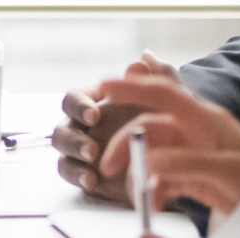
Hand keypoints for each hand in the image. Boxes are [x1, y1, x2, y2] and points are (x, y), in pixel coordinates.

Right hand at [53, 51, 180, 202]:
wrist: (176, 162)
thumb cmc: (167, 126)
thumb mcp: (170, 103)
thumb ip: (159, 79)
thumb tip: (142, 60)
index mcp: (94, 102)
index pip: (74, 98)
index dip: (79, 105)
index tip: (94, 114)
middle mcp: (82, 124)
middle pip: (62, 125)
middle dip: (73, 136)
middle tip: (92, 148)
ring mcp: (81, 149)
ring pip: (62, 147)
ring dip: (74, 153)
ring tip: (93, 161)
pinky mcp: (85, 171)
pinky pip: (69, 171)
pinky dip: (77, 174)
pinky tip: (92, 180)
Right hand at [98, 75, 239, 216]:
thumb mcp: (226, 169)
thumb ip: (187, 162)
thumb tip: (150, 162)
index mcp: (200, 117)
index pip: (162, 94)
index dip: (133, 86)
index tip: (104, 86)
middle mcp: (186, 130)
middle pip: (145, 128)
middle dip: (123, 145)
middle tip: (108, 165)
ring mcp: (182, 152)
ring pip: (146, 156)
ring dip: (138, 176)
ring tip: (141, 198)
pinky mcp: (181, 174)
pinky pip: (157, 179)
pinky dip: (152, 192)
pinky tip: (155, 203)